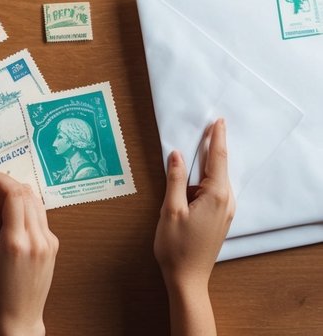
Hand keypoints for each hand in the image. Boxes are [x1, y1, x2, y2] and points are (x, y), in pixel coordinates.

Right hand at [0, 169, 57, 335]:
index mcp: (17, 243)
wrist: (19, 321)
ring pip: (35, 202)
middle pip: (26, 194)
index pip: (13, 195)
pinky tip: (8, 212)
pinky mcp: (52, 247)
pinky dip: (24, 206)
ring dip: (16, 192)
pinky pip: (39, 216)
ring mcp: (48, 243)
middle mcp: (38, 240)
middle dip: (5, 181)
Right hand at [154, 118, 234, 291]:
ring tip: (192, 152)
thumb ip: (174, 179)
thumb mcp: (170, 209)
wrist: (187, 278)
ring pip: (214, 180)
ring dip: (205, 165)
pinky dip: (203, 180)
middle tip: (206, 128)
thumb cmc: (176, 246)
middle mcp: (226, 201)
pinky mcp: (219, 218)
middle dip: (212, 147)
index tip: (217, 121)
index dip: (216, 138)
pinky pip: (213, 191)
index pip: (218, 159)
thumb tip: (175, 155)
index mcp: (216, 196)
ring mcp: (225, 211)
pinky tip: (190, 179)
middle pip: (218, 167)